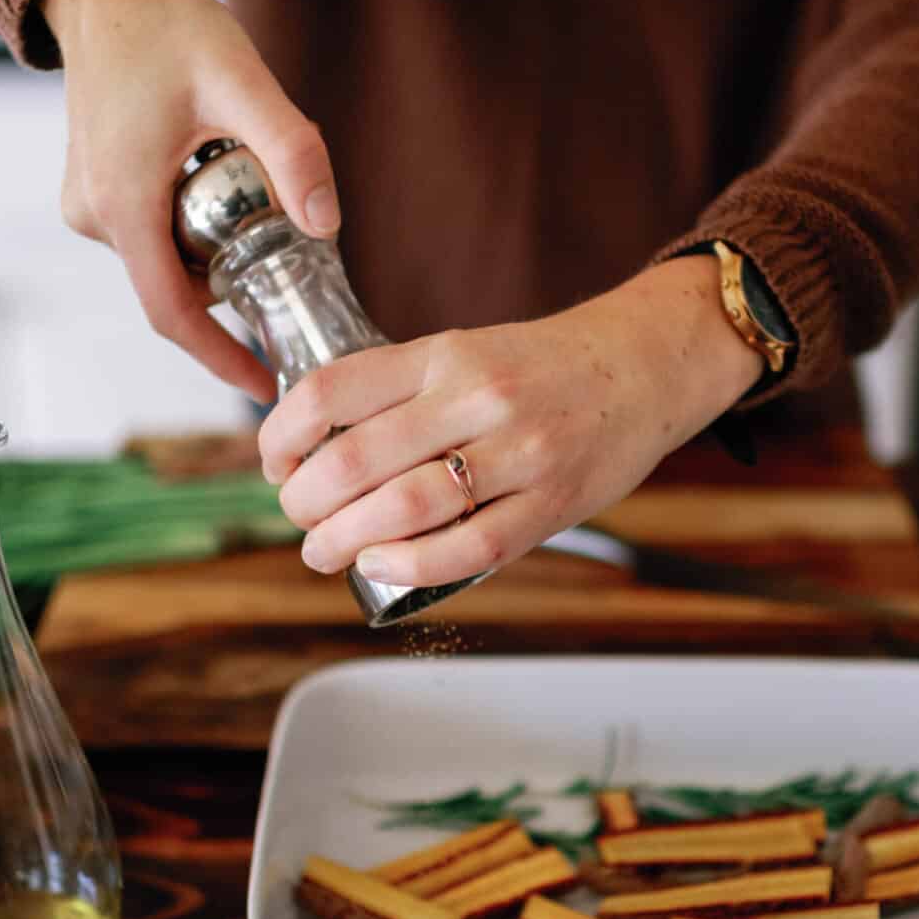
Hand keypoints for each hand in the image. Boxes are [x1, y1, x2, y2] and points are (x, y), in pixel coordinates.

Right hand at [45, 0, 337, 401]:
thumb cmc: (163, 26)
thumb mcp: (241, 82)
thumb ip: (290, 152)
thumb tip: (326, 225)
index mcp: (122, 204)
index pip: (173, 315)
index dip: (221, 358)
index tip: (264, 386)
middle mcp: (95, 216)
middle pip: (179, 287)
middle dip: (236, 285)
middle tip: (291, 255)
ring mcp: (89, 207)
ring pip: (169, 260)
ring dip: (218, 248)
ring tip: (255, 193)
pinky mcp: (96, 194)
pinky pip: (154, 235)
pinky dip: (195, 228)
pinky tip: (222, 182)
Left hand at [258, 256, 762, 585]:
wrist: (644, 364)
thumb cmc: (542, 369)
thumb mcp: (465, 353)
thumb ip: (403, 395)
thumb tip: (318, 454)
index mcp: (444, 355)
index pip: (330, 392)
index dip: (281, 436)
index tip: (275, 463)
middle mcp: (477, 398)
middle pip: (356, 461)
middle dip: (305, 503)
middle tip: (299, 518)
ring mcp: (519, 452)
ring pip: (405, 508)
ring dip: (346, 541)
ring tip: (326, 551)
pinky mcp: (552, 502)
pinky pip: (470, 547)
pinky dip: (413, 564)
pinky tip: (384, 566)